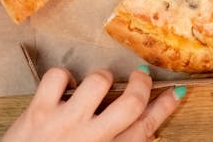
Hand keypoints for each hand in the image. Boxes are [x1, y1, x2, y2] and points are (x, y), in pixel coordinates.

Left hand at [3, 66, 183, 141]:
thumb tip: (141, 131)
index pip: (145, 129)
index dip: (163, 108)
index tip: (174, 93)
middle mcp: (92, 141)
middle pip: (131, 104)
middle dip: (141, 84)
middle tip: (141, 76)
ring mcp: (64, 125)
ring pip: (98, 82)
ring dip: (102, 78)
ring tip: (97, 86)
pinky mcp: (38, 112)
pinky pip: (58, 77)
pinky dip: (63, 77)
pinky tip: (64, 88)